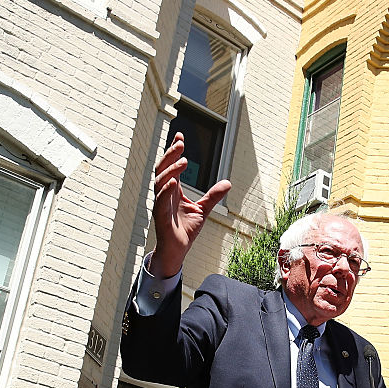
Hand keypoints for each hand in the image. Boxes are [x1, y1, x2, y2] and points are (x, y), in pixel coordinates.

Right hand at [150, 132, 231, 277]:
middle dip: (170, 155)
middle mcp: (164, 194)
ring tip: (184, 161)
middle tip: (180, 143)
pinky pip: (160, 201)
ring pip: (160, 182)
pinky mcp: (160, 217)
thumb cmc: (185, 230)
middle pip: (163, 169)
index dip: (174, 151)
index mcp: (173, 190)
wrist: (177, 251)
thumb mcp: (203, 209)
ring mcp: (161, 204)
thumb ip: (213, 195)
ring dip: (171, 170)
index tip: (180, 136)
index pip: (171, 166)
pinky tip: (173, 183)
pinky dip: (166, 191)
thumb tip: (228, 183)